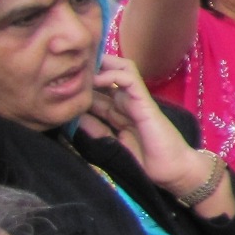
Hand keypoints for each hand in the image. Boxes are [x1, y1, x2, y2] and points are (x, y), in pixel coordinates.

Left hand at [77, 56, 213, 196]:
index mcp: (118, 113)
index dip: (81, 82)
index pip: (97, 90)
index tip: (60, 79)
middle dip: (89, 66)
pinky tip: (95, 78)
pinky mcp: (145, 102)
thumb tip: (74, 116)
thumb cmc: (148, 162)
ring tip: (81, 66)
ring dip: (101, 63)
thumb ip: (96, 131)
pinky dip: (112, 74)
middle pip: (108, 73)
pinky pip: (130, 80)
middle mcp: (126, 102)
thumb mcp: (113, 145)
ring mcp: (137, 100)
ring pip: (121, 68)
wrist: (174, 171)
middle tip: (68, 64)